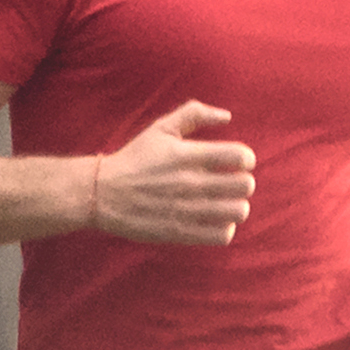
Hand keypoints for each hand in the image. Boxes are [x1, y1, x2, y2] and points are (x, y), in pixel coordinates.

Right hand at [92, 102, 254, 244]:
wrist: (103, 193)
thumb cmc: (135, 158)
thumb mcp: (161, 128)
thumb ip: (194, 114)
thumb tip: (227, 117)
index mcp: (187, 155)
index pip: (239, 156)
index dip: (246, 158)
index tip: (238, 161)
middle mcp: (190, 183)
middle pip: (244, 186)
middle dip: (244, 182)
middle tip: (233, 182)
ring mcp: (187, 209)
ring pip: (238, 211)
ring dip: (237, 206)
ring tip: (227, 202)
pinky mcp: (181, 232)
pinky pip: (222, 235)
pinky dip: (225, 227)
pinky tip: (216, 220)